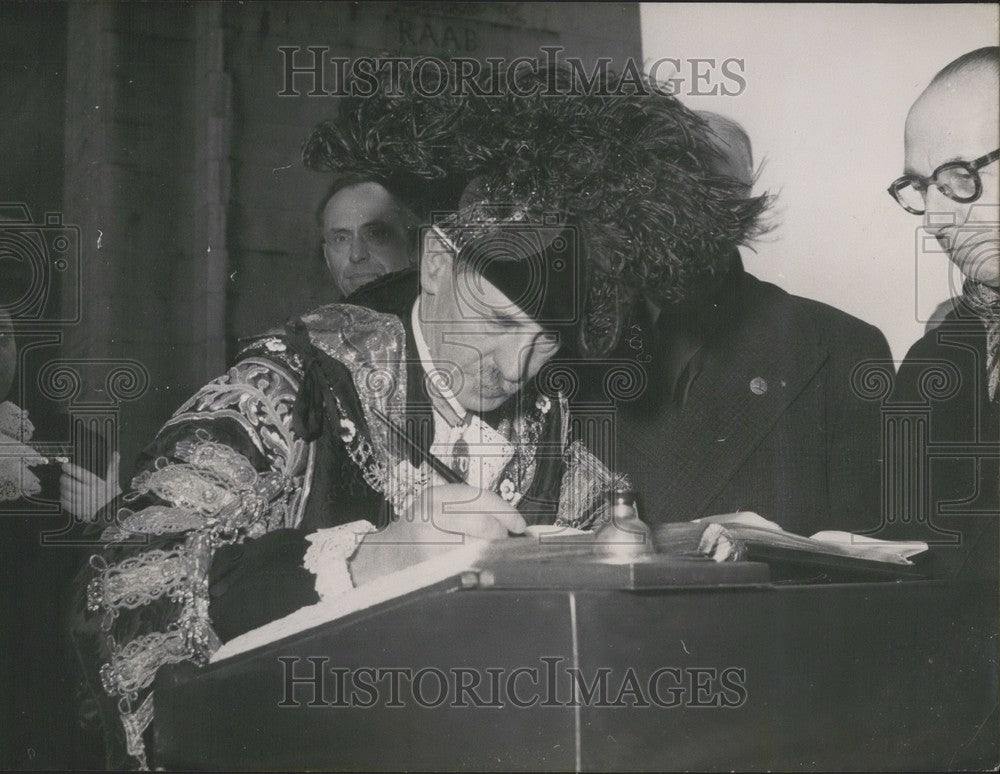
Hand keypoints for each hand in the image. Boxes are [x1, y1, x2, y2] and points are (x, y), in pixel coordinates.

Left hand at [59, 452, 120, 519]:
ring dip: (62, 488)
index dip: (70, 469)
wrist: (113, 511)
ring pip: (66, 493)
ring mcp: (82, 502)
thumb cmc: (112, 494)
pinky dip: (63, 499)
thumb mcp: (113, 479)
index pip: (80, 474)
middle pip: (70, 483)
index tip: (65, 466)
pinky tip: (65, 496)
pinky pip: (65, 503)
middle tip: (63, 477)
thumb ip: (112, 466)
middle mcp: (88, 492)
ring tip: (64, 486)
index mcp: (96, 483)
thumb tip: (116, 454)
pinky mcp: (78, 510)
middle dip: (63, 478)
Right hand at [349, 484, 524, 584]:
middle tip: (502, 542)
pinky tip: (477, 571)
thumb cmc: (417, 533)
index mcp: (436, 496)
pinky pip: (464, 568)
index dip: (506, 511)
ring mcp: (428, 541)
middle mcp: (431, 514)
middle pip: (482, 524)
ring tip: (486, 557)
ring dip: (489, 555)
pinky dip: (476, 570)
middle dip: (499, 536)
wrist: (384, 557)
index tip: (519, 524)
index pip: (480, 497)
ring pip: (476, 548)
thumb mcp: (437, 509)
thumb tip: (510, 522)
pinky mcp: (428, 565)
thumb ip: (469, 509)